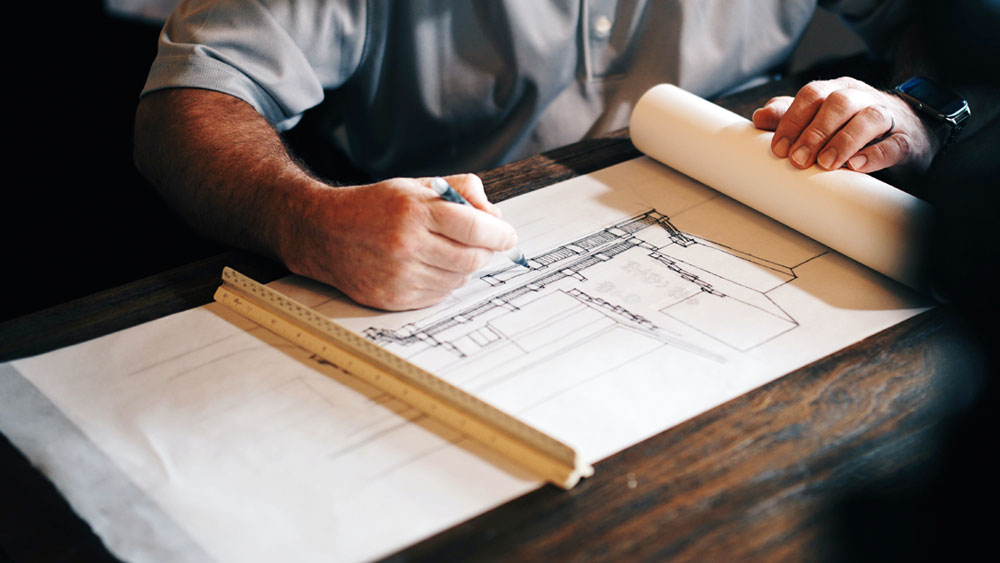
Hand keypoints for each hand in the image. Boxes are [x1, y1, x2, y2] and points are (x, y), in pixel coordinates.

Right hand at [280, 173, 516, 310]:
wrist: (325, 233)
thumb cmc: (375, 207)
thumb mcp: (416, 186)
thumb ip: (461, 191)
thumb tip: (496, 216)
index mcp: (414, 211)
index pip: (476, 227)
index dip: (500, 234)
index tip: (508, 235)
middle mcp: (407, 245)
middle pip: (473, 258)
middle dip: (486, 251)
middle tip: (483, 244)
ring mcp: (399, 275)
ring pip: (459, 279)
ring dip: (464, 267)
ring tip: (447, 252)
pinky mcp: (394, 298)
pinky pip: (439, 295)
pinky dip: (444, 282)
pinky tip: (430, 267)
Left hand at [752, 76, 937, 174]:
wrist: (908, 132)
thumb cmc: (852, 125)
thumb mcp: (820, 118)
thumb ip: (790, 116)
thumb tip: (759, 117)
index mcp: (837, 90)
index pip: (812, 95)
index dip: (792, 120)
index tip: (778, 148)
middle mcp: (861, 97)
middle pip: (838, 103)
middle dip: (814, 132)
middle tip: (798, 159)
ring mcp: (887, 116)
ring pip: (868, 118)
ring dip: (843, 141)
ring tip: (825, 164)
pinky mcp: (906, 139)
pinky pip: (894, 143)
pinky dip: (875, 154)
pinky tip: (857, 166)